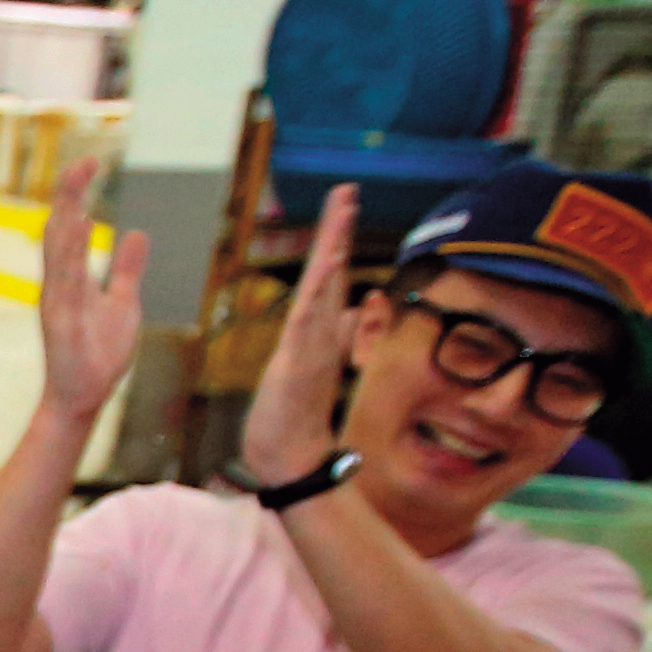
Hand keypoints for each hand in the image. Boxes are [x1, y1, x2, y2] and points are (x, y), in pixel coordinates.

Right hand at [33, 152, 147, 430]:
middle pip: (59, 228)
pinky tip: (81, 224)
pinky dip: (72, 249)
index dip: (77, 193)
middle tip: (84, 161)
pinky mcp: (61, 317)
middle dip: (69, 193)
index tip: (92, 163)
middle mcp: (59, 282)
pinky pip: (66, 277)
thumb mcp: (123, 303)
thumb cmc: (99, 354)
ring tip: (78, 180)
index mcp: (71, 277)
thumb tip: (136, 233)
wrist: (83, 396)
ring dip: (68, 212)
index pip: (70, 225)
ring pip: (59, 247)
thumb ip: (127, 269)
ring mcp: (58, 299)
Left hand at [241, 183, 366, 490]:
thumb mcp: (308, 364)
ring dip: (331, 255)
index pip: (326, 275)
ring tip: (339, 219)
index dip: (334, 238)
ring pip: (323, 293)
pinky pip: (308, 326)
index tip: (341, 200)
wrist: (289, 458)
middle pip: (329, 273)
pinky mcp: (299, 366)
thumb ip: (334, 333)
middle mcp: (319, 333)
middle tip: (345, 192)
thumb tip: (361, 307)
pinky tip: (323, 273)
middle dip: (336, 232)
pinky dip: (317, 298)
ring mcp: (311, 348)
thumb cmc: (294, 414)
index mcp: (316, 330)